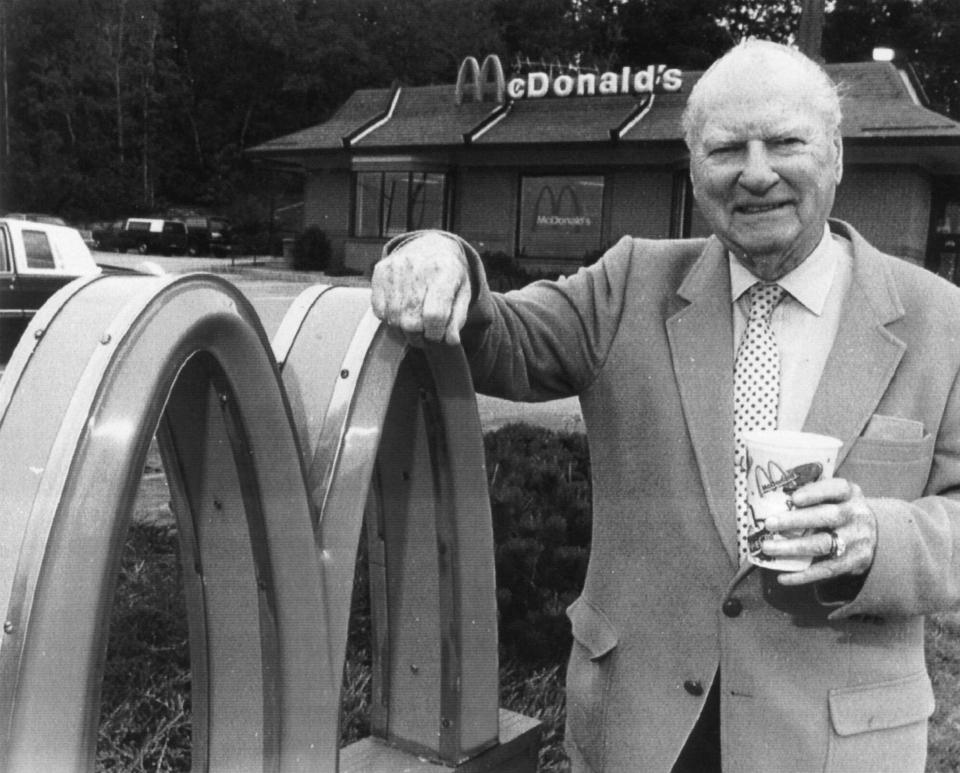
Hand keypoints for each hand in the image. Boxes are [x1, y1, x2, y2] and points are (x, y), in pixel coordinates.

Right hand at [370, 232, 471, 345]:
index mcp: (445, 272)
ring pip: (393, 318)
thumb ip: (457, 319)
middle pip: (411, 321)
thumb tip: (450, 341)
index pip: (435, 315)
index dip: (435, 334)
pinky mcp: (381, 270)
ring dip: (403, 329)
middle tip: (424, 335)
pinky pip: (379, 309)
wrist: (431, 245)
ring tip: (413, 323)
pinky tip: (401, 311)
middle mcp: (419, 267)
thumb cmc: (449, 275)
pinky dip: (389, 317)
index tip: (437, 336)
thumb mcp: (463, 294)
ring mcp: (396, 268)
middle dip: (418, 336)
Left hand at [760, 478, 876, 585]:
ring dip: (793, 547)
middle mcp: (856, 515)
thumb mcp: (834, 495)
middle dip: (796, 520)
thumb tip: (771, 496)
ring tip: (768, 548)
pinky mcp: (855, 562)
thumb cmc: (839, 509)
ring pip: (823, 545)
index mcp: (850, 494)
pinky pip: (826, 570)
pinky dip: (803, 575)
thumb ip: (811, 493)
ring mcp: (857, 540)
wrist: (873, 535)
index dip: (815, 493)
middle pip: (827, 516)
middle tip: (769, 523)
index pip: (837, 488)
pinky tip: (783, 577)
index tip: (794, 498)